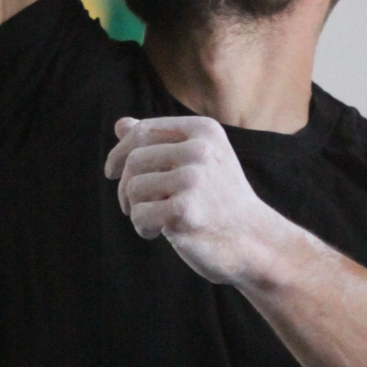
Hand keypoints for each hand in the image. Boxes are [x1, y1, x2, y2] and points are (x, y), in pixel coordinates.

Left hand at [104, 116, 289, 287]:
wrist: (254, 241)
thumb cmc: (221, 201)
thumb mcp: (198, 163)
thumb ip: (160, 143)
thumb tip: (120, 125)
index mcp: (204, 131)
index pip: (142, 131)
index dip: (120, 152)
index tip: (112, 172)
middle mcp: (199, 149)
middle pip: (134, 160)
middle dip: (126, 186)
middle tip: (133, 206)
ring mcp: (193, 179)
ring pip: (134, 187)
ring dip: (136, 209)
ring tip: (156, 221)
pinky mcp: (184, 209)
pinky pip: (139, 214)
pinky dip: (143, 227)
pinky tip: (159, 233)